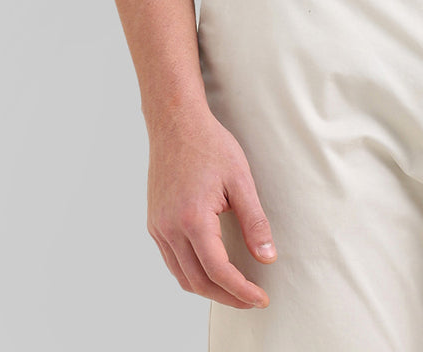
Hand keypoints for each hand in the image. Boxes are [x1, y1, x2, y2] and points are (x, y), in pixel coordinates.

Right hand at [146, 103, 277, 308]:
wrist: (175, 122)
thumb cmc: (210, 144)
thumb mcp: (240, 179)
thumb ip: (255, 221)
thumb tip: (267, 257)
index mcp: (193, 218)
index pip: (218, 270)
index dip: (241, 290)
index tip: (260, 299)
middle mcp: (170, 228)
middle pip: (198, 281)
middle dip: (227, 296)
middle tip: (251, 300)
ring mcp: (158, 227)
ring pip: (182, 276)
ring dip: (208, 289)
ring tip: (234, 289)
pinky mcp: (155, 223)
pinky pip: (171, 261)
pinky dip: (191, 273)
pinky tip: (211, 269)